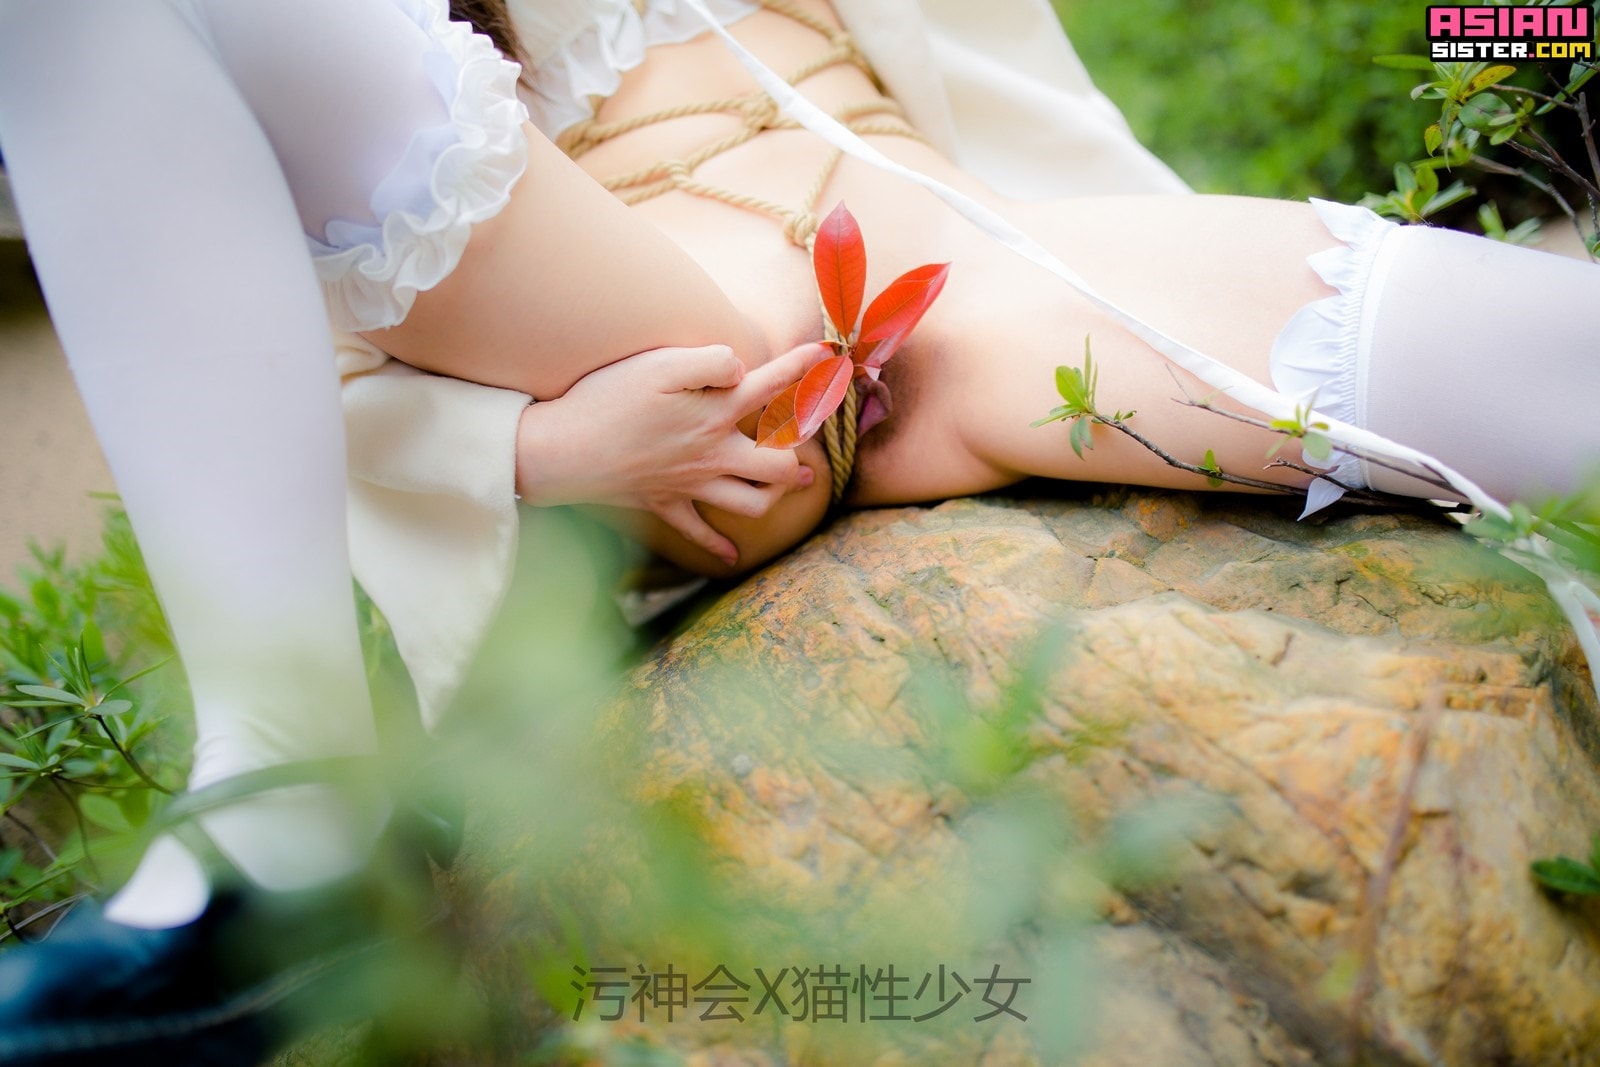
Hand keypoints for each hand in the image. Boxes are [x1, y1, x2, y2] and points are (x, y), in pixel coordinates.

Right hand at [514, 342, 827, 564]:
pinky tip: (734, 555)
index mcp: (713, 414)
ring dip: (775, 496)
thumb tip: (742, 366)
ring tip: (793, 483)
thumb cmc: (606, 400)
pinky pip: (698, 533)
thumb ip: (709, 361)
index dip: (802, 367)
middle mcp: (711, 454)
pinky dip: (719, 546)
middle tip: (809, 441)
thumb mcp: (657, 365)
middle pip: (778, 465)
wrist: (560, 453)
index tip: (825, 353)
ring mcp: (688, 484)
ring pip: (750, 503)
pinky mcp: (661, 503)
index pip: (771, 388)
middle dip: (800, 453)